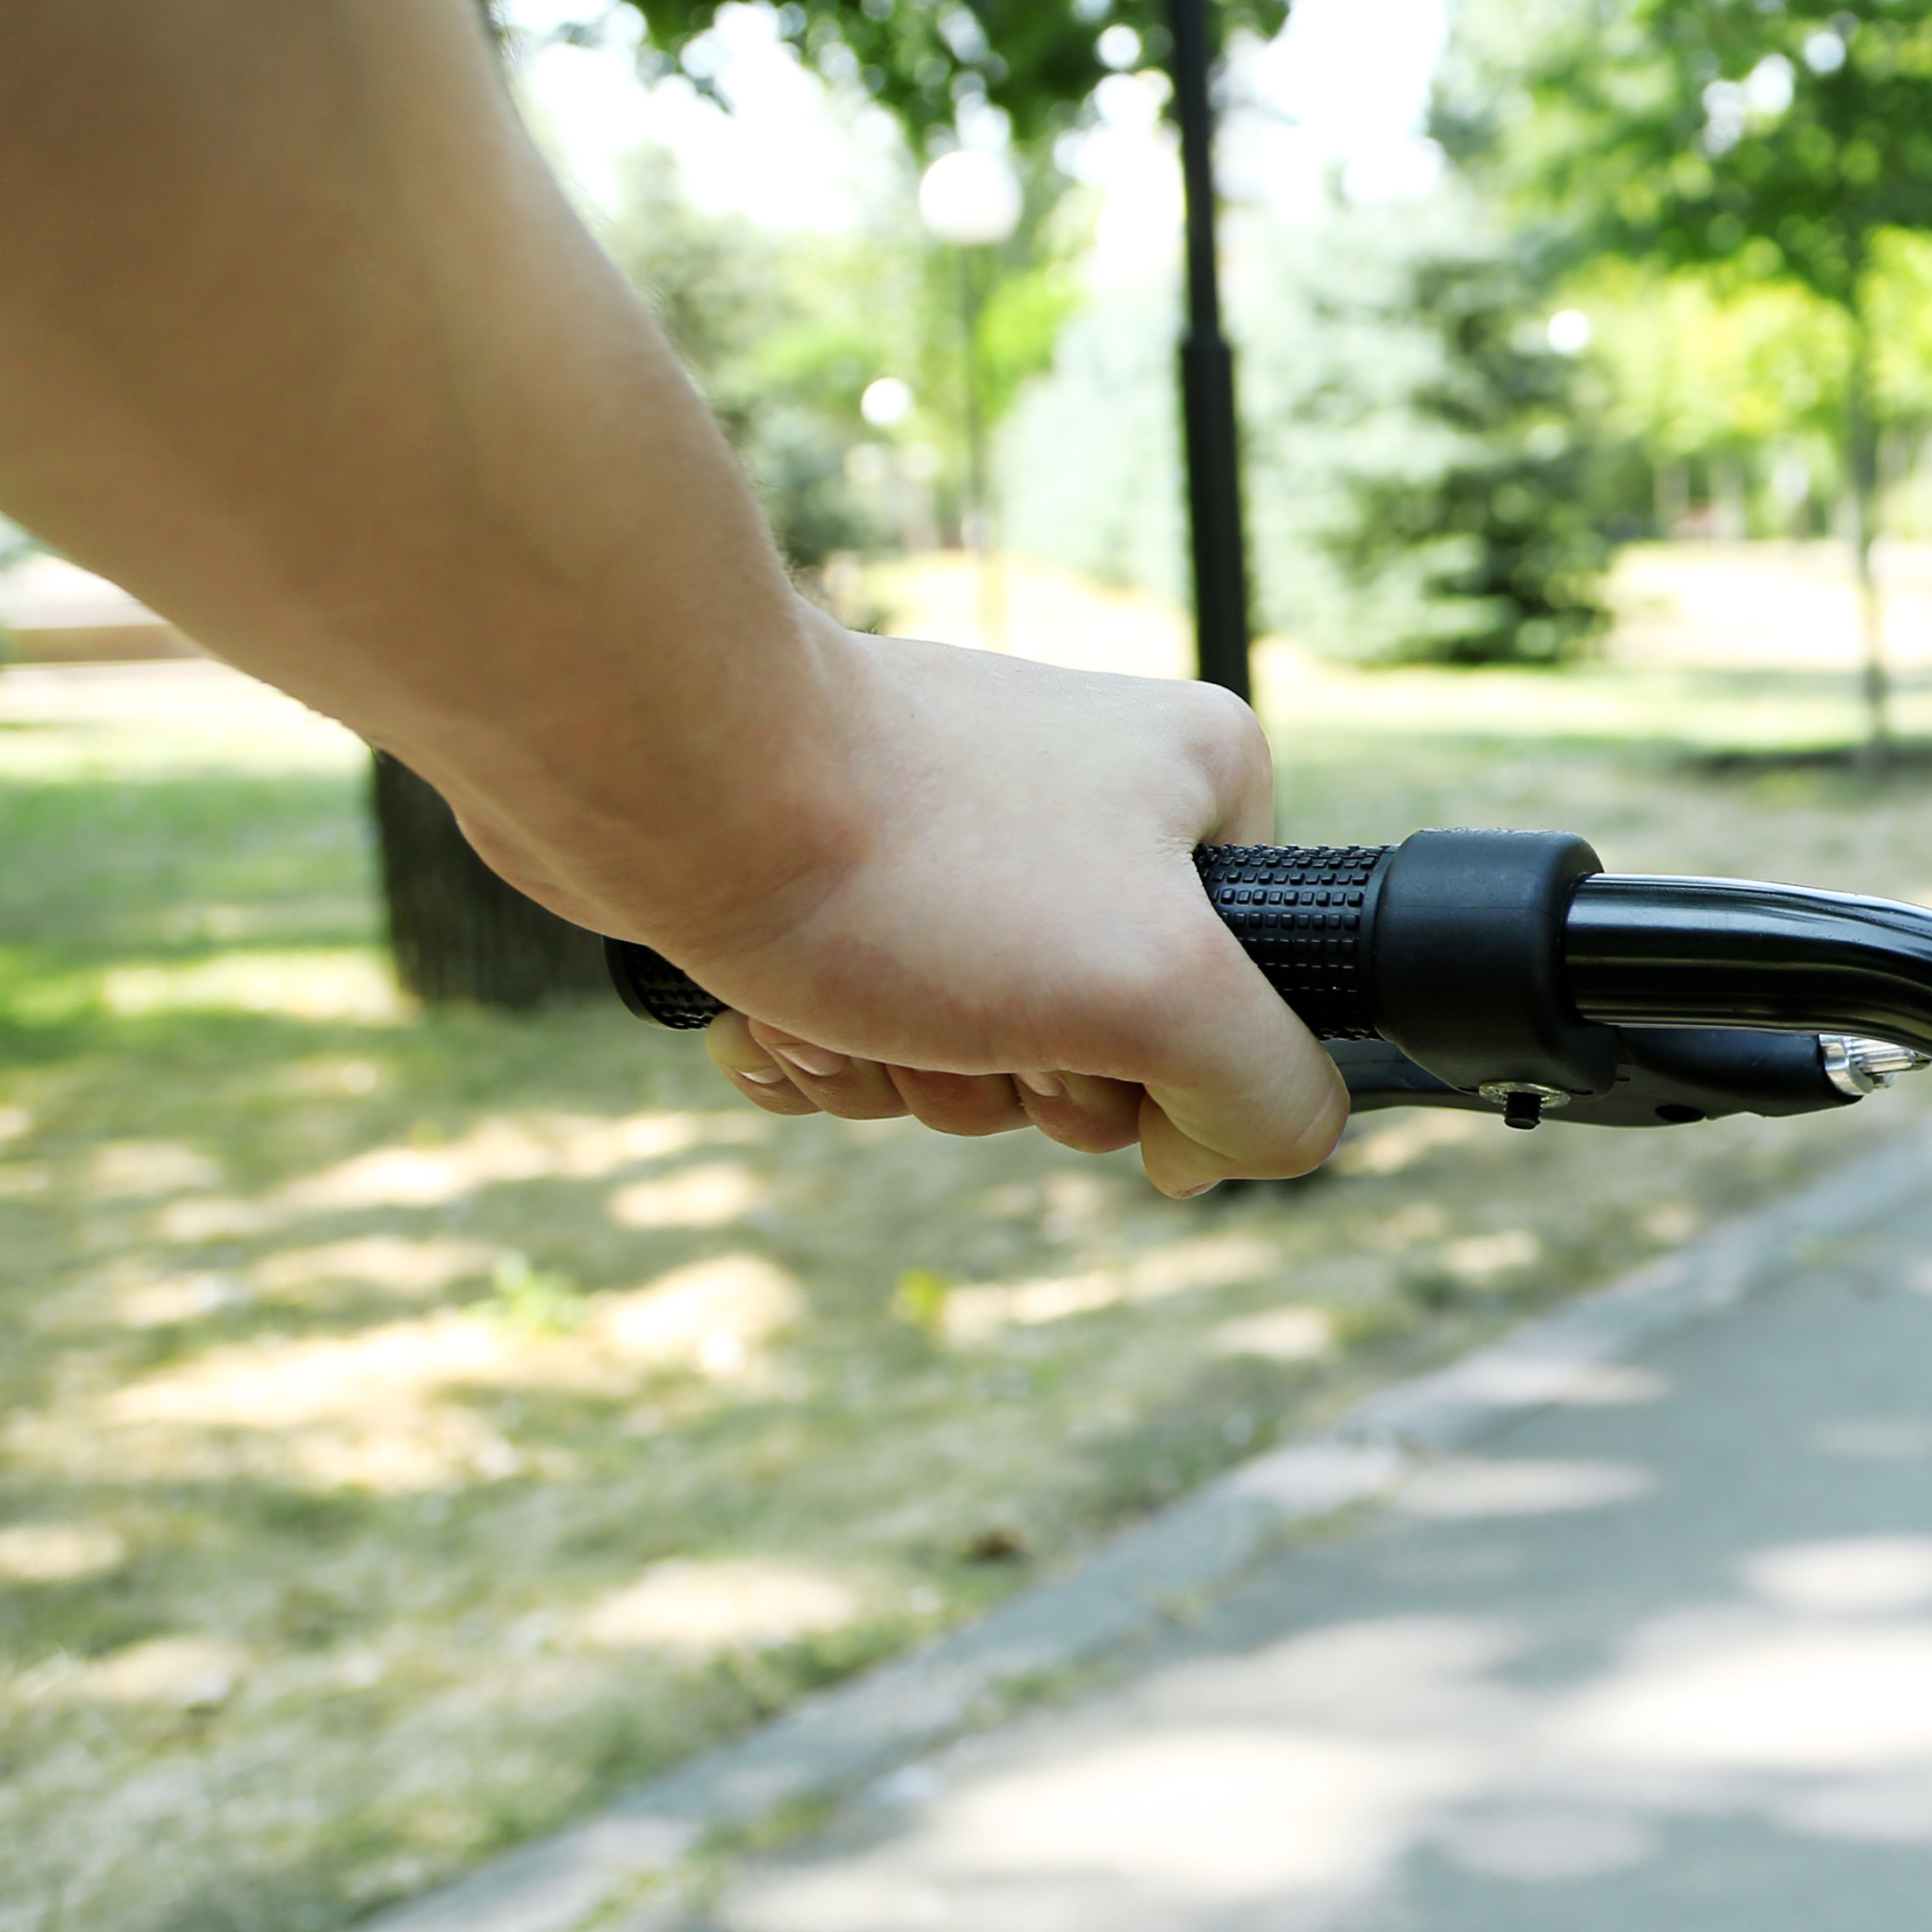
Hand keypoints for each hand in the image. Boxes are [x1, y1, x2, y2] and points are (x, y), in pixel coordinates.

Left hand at [484, 629, 1348, 1198]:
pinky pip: (871, 1024)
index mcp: (1198, 783)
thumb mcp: (1159, 991)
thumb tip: (1219, 1157)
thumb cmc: (916, 864)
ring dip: (902, 1075)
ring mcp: (959, 834)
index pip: (1247, 997)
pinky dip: (826, 1048)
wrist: (665, 774)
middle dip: (1007, 1080)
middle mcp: (1090, 796)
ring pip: (976, 1051)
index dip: (1160, 1065)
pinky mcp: (840, 870)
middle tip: (954, 1020)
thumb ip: (1266, 1090)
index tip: (1078, 1041)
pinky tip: (781, 1004)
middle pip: (1101, 1044)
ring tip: (843, 998)